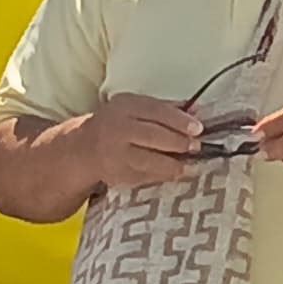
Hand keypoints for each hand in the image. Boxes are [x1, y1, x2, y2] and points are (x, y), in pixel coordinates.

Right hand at [75, 91, 208, 194]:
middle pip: (152, 135)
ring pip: (148, 160)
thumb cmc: (117, 124)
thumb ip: (165, 108)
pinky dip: (161, 175)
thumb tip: (197, 111)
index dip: (178, 120)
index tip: (198, 128)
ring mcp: (115, 154)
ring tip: (189, 164)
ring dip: (173, 164)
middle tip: (196, 146)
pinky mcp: (117, 175)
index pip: (155, 111)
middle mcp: (117, 129)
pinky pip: (144, 176)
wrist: (84, 148)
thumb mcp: (135, 107)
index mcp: (124, 107)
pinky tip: (174, 172)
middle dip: (178, 142)